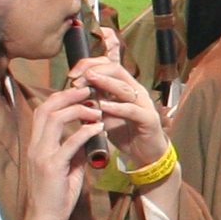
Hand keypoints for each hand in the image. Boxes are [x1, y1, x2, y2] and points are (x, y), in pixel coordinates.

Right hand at [15, 84, 107, 219]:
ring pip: (55, 119)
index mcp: (37, 144)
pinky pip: (69, 143)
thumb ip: (74, 150)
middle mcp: (36, 146)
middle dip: (68, 95)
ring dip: (78, 110)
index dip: (61, 97)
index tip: (81, 92)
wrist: (45, 219)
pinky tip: (98, 127)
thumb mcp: (67, 166)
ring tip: (96, 108)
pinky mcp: (52, 167)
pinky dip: (84, 131)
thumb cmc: (56, 194)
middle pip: (47, 108)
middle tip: (89, 89)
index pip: (43, 110)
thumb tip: (88, 135)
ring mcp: (42, 155)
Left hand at [67, 51, 168, 172]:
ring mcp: (143, 104)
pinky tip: (104, 106)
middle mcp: (135, 91)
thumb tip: (74, 91)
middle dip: (95, 70)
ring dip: (105, 83)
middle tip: (78, 77)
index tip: (72, 74)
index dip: (89, 65)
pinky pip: (132, 110)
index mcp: (124, 87)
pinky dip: (117, 107)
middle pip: (116, 70)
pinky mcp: (148, 119)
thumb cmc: (124, 132)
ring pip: (124, 88)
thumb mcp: (104, 114)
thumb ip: (94, 101)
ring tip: (90, 80)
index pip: (107, 65)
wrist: (144, 154)